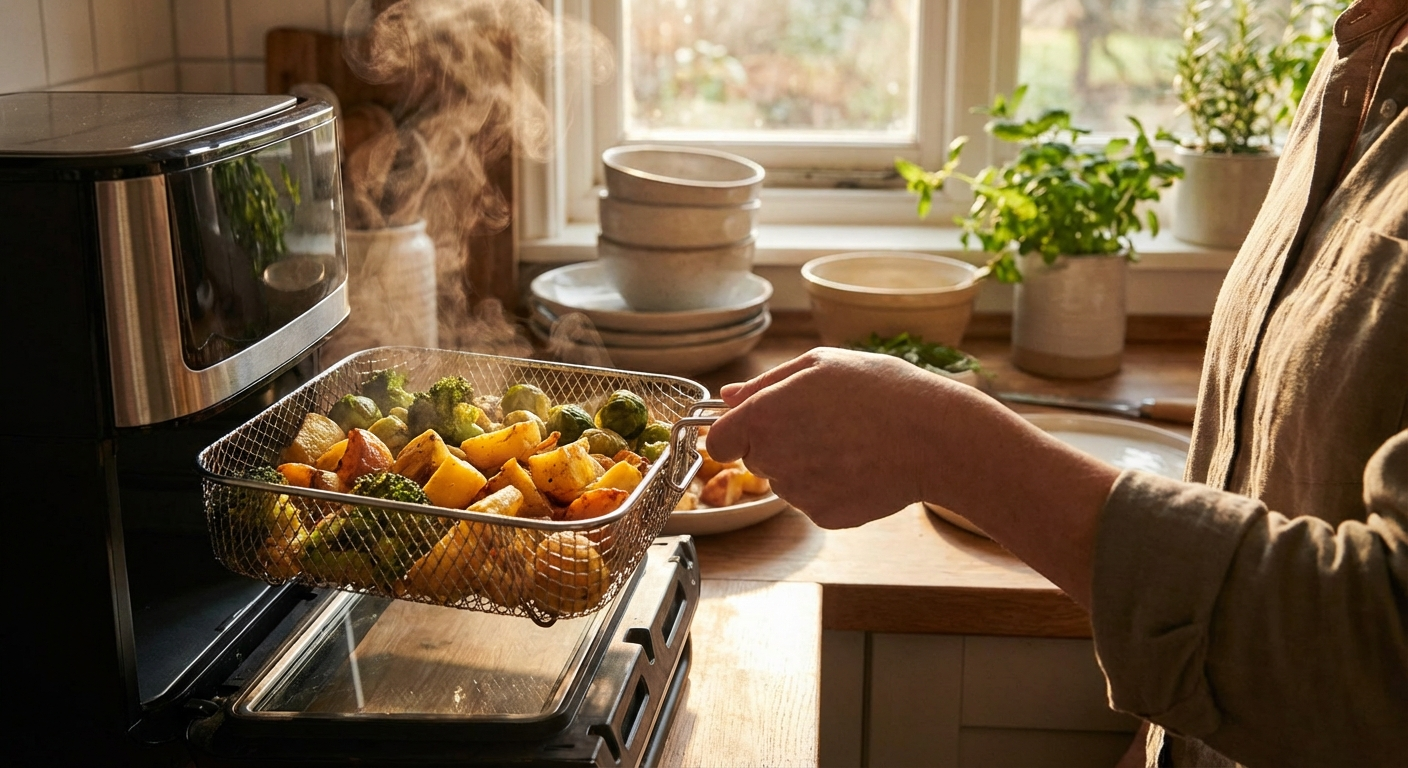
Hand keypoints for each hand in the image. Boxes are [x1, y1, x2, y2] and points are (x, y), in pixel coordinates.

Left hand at [705, 347, 995, 528]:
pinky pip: (813, 500)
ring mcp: (798, 493)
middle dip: (775, 444)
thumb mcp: (820, 365)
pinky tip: (858, 465)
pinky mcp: (823, 516)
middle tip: (822, 424)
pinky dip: (829, 486)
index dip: (733, 433)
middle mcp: (773, 459)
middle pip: (754, 460)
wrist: (933, 439)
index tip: (757, 426)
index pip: (717, 442)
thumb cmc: (880, 391)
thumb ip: (764, 383)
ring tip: (848, 442)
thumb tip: (727, 397)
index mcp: (763, 417)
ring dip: (804, 464)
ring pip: (785, 481)